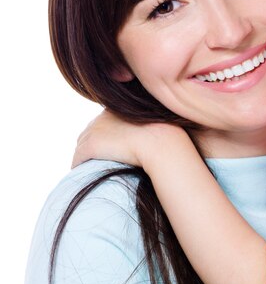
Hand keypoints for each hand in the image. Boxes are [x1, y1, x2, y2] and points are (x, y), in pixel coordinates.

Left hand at [72, 110, 189, 169]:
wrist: (162, 142)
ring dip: (86, 157)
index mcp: (119, 108)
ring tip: (91, 169)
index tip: (110, 148)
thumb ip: (151, 128)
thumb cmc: (168, 137)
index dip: (106, 136)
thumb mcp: (160, 126)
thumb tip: (155, 139)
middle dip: (93, 145)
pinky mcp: (92, 144)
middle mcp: (104, 116)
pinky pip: (79, 158)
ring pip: (83, 145)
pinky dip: (79, 166)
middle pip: (90, 132)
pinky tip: (84, 176)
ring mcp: (96, 129)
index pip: (104, 122)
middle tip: (97, 161)